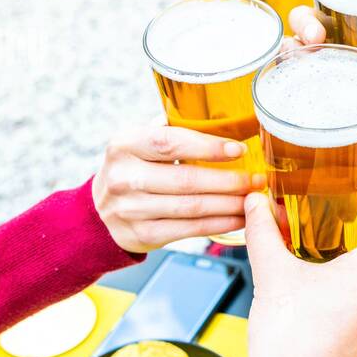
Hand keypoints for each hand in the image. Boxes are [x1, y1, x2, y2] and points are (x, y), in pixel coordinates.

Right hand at [92, 125, 264, 253]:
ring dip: (230, 205)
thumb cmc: (132, 170)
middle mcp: (124, 177)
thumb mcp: (138, 143)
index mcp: (124, 144)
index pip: (170, 142)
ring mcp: (130, 209)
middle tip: (257, 180)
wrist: (99, 214)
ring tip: (253, 200)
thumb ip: (171, 131)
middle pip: (187, 180)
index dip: (208, 147)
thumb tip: (224, 121)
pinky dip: (219, 224)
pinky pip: (189, 229)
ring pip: (192, 208)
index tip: (239, 150)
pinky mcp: (142, 235)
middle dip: (230, 181)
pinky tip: (238, 219)